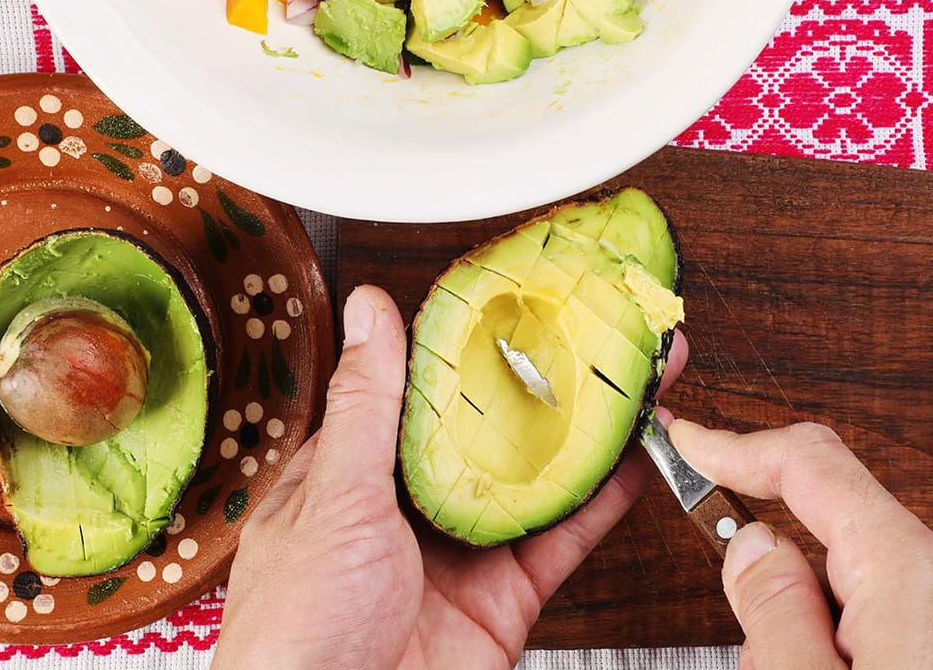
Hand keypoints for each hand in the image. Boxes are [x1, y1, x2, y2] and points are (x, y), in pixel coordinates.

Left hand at [212, 285, 686, 669]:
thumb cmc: (300, 631)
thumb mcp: (334, 499)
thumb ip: (366, 406)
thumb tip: (369, 311)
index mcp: (351, 473)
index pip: (413, 390)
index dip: (461, 345)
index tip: (509, 300)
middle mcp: (406, 507)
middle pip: (482, 431)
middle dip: (534, 383)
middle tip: (586, 330)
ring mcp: (457, 553)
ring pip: (528, 479)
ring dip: (578, 433)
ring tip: (625, 377)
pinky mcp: (501, 600)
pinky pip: (557, 542)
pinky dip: (598, 503)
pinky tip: (632, 463)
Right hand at [670, 421, 932, 668]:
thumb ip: (771, 611)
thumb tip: (753, 548)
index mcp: (905, 574)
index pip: (811, 464)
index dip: (737, 444)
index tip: (685, 441)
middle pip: (834, 513)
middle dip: (765, 532)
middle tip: (711, 559)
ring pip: (856, 570)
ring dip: (800, 600)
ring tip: (775, 663)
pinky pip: (885, 610)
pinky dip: (835, 627)